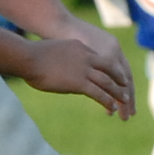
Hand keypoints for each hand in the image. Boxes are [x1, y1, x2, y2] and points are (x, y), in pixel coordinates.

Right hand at [14, 35, 136, 118]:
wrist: (27, 57)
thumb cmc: (32, 55)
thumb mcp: (52, 50)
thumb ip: (62, 58)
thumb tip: (60, 66)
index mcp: (80, 47)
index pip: (99, 58)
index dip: (108, 69)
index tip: (112, 76)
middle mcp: (87, 56)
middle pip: (110, 68)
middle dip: (119, 79)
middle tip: (126, 87)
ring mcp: (84, 69)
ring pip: (108, 82)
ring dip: (117, 92)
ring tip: (124, 101)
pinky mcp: (80, 83)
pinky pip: (99, 93)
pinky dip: (108, 101)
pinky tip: (112, 107)